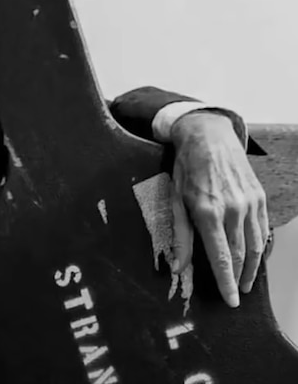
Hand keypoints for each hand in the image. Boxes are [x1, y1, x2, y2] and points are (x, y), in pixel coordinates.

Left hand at [169, 111, 268, 306]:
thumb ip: (180, 235)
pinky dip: (260, 246)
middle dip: (239, 278)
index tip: (231, 300)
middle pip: (240, 254)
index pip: (221, 256)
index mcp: (207, 211)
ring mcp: (249, 202)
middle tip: (236, 294)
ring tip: (245, 281)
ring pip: (256, 244)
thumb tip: (178, 266)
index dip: (226, 282)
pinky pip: (263, 228)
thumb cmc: (186, 169)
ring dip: (252, 267)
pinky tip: (254, 256)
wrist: (209, 137)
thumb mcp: (175, 199)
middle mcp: (232, 209)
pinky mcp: (259, 196)